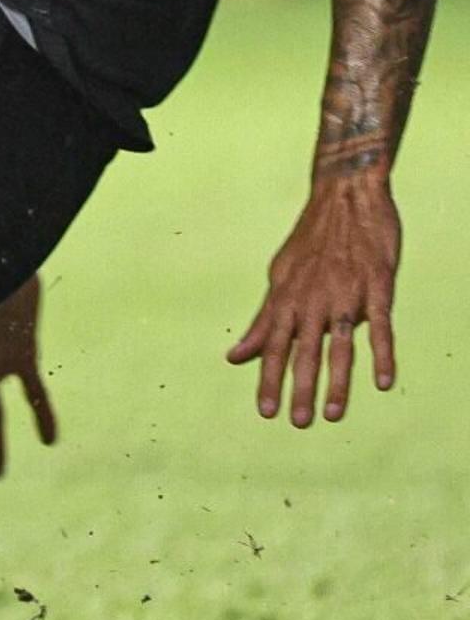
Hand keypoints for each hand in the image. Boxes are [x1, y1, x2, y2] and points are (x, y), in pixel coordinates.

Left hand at [228, 172, 402, 427]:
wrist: (345, 196)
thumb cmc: (312, 241)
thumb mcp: (280, 277)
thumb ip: (263, 320)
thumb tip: (236, 355)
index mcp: (286, 296)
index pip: (273, 345)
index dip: (268, 378)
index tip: (265, 412)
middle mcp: (312, 298)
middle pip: (303, 350)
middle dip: (298, 388)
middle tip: (295, 423)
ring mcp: (346, 293)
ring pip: (339, 345)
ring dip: (337, 382)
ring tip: (333, 415)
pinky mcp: (378, 287)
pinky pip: (381, 327)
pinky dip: (382, 355)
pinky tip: (384, 382)